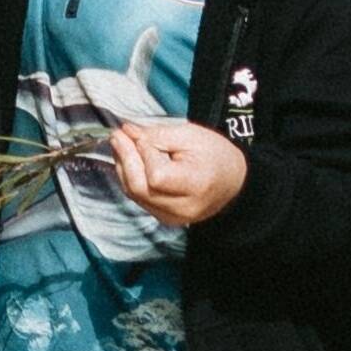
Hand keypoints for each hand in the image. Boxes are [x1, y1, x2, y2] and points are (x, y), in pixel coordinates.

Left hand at [104, 112, 248, 233]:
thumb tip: (127, 132)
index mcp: (196, 186)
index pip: (157, 176)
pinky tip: (128, 160)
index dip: (146, 154)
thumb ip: (157, 135)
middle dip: (124, 159)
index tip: (143, 136)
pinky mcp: (163, 218)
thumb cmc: (215, 156)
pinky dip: (130, 177)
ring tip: (121, 144)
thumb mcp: (191, 135)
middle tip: (118, 135)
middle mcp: (182, 208)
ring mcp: (172, 217)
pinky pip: (138, 198)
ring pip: (134, 194)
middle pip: (139, 188)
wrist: (232, 182)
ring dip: (123, 167)